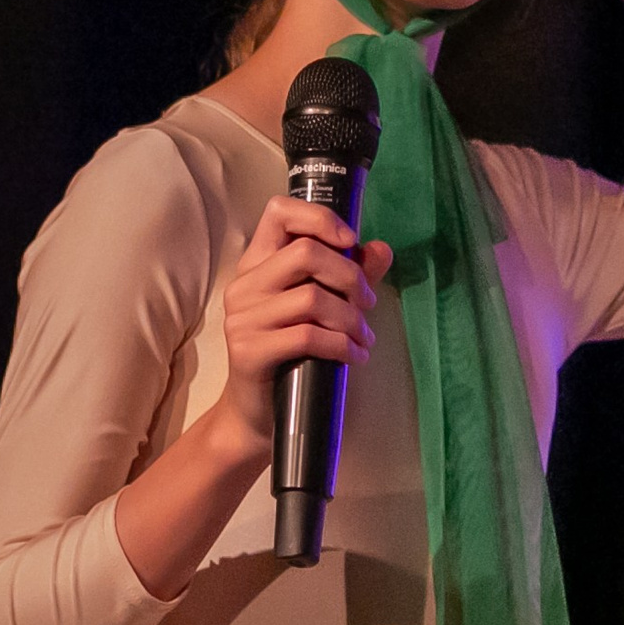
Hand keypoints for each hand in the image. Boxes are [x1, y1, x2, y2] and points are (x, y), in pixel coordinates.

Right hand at [218, 195, 393, 448]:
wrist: (259, 412)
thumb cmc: (294, 352)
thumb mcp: (325, 306)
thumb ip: (350, 274)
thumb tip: (381, 249)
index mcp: (259, 263)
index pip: (279, 212)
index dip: (319, 217)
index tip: (350, 241)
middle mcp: (245, 284)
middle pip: (306, 252)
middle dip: (351, 276)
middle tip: (367, 303)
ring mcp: (242, 318)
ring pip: (312, 298)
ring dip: (351, 318)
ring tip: (363, 337)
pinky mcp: (249, 350)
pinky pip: (307, 336)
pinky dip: (342, 345)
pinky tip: (355, 355)